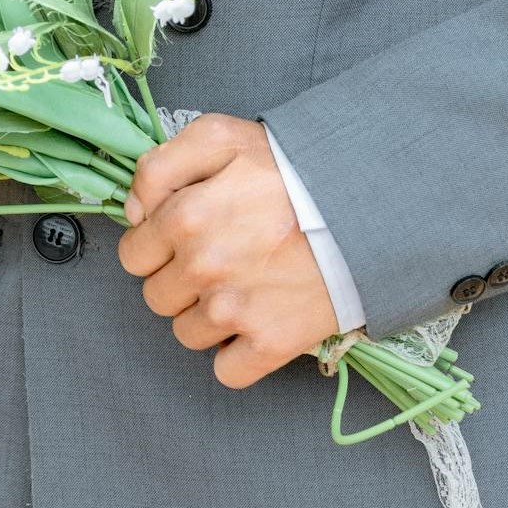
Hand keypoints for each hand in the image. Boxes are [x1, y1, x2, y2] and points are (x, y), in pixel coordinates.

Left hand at [116, 113, 338, 387]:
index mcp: (184, 217)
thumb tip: (133, 212)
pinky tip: (258, 322)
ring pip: (187, 334)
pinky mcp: (270, 343)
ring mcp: (235, 311)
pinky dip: (238, 354)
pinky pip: (227, 370)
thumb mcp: (223, 137)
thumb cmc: (297, 169)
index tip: (187, 237)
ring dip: (208, 316)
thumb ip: (161, 166)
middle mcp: (202, 267)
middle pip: (157, 297)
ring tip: (246, 284)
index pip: (134, 253)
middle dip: (181, 279)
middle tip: (223, 257)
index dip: (156, 245)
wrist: (373, 205)